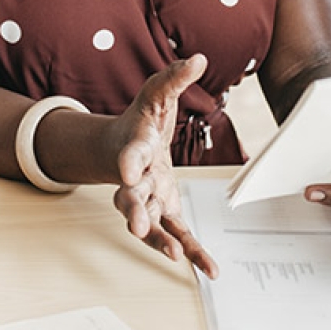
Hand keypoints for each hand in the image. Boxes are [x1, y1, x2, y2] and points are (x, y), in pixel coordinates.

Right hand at [110, 54, 218, 279]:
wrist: (122, 147)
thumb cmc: (141, 121)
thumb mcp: (156, 95)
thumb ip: (174, 78)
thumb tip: (198, 59)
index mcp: (135, 146)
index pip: (130, 153)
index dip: (128, 161)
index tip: (125, 169)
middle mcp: (136, 177)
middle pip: (131, 195)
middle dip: (133, 210)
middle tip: (135, 224)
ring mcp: (149, 198)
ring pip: (149, 221)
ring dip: (157, 239)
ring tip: (172, 256)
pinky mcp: (165, 211)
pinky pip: (176, 234)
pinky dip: (191, 253)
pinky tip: (208, 270)